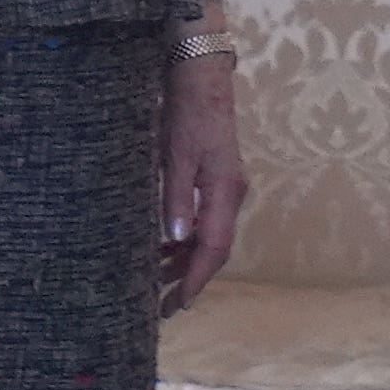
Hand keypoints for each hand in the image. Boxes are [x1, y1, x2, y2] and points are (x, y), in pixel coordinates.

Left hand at [159, 50, 247, 310]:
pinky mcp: (217, 183)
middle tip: (164, 306)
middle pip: (215, 249)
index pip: (214, 247)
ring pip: (209, 237)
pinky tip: (165, 247)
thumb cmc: (188, 116)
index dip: (197, 278)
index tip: (178, 303)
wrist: (203, 83)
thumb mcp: (176, 157)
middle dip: (191, 278)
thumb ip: (177, 198)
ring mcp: (226, 190)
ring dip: (185, 261)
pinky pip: (205, 222)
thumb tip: (177, 238)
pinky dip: (185, 240)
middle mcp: (231, 196)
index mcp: (225, 192)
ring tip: (158, 282)